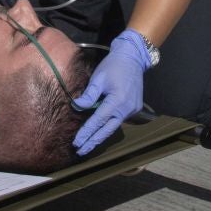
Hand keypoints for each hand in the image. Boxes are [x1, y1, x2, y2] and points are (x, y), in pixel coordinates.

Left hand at [73, 29, 151, 153]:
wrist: (133, 58)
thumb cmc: (113, 66)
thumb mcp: (98, 78)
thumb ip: (89, 95)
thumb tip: (77, 107)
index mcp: (117, 101)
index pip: (97, 121)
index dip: (86, 133)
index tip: (76, 143)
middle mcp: (126, 109)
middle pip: (107, 131)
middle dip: (93, 142)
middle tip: (81, 152)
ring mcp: (132, 110)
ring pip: (113, 127)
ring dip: (100, 136)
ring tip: (88, 145)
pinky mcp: (134, 108)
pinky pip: (119, 120)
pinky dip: (108, 126)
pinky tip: (99, 131)